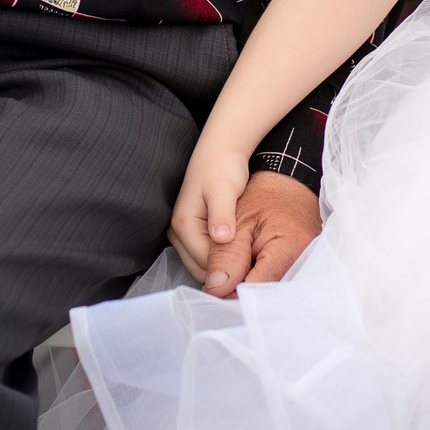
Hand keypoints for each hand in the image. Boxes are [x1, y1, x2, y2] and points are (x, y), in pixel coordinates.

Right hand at [170, 141, 321, 295]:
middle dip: (224, 274)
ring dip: (223, 269)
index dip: (228, 272)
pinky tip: (240, 258)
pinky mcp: (192, 233)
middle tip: (252, 278)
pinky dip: (221, 261)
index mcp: (183, 225)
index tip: (252, 277)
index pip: (205, 263)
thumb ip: (222, 214)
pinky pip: (205, 256)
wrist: (219, 151)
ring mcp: (182, 235)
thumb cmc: (222, 167)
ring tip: (249, 270)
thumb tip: (221, 238)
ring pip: (202, 266)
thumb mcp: (224, 188)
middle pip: (201, 269)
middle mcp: (177, 233)